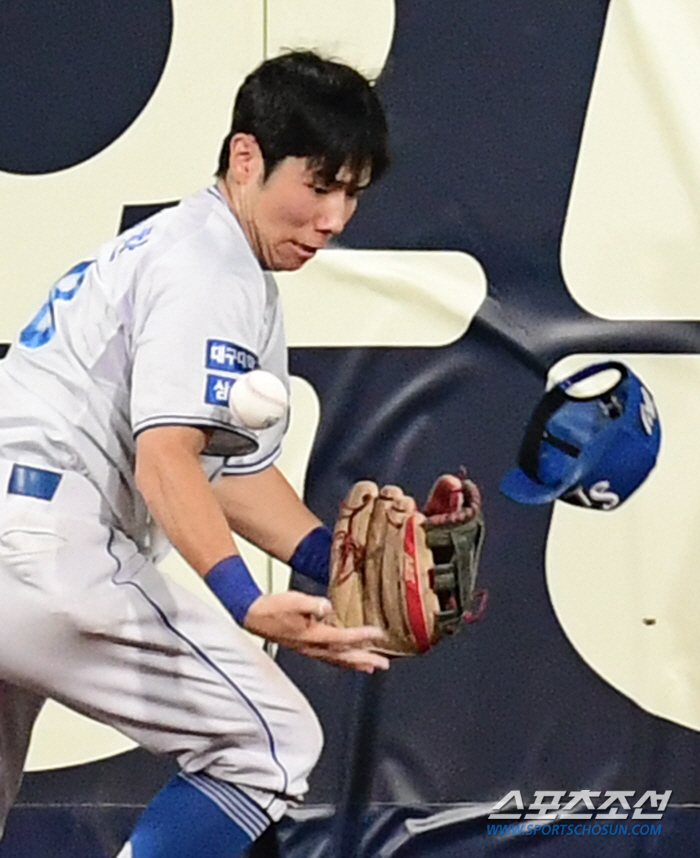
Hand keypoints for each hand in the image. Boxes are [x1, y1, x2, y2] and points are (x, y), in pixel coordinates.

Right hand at [243, 591, 389, 672]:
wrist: (253, 615)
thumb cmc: (272, 607)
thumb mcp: (292, 600)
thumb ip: (311, 605)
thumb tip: (327, 607)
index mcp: (312, 635)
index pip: (342, 638)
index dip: (361, 636)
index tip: (378, 634)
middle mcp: (312, 646)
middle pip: (344, 656)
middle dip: (365, 659)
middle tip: (384, 663)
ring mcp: (309, 649)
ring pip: (338, 660)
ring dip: (356, 664)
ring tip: (372, 667)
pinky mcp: (306, 647)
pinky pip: (330, 658)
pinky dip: (343, 661)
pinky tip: (348, 660)